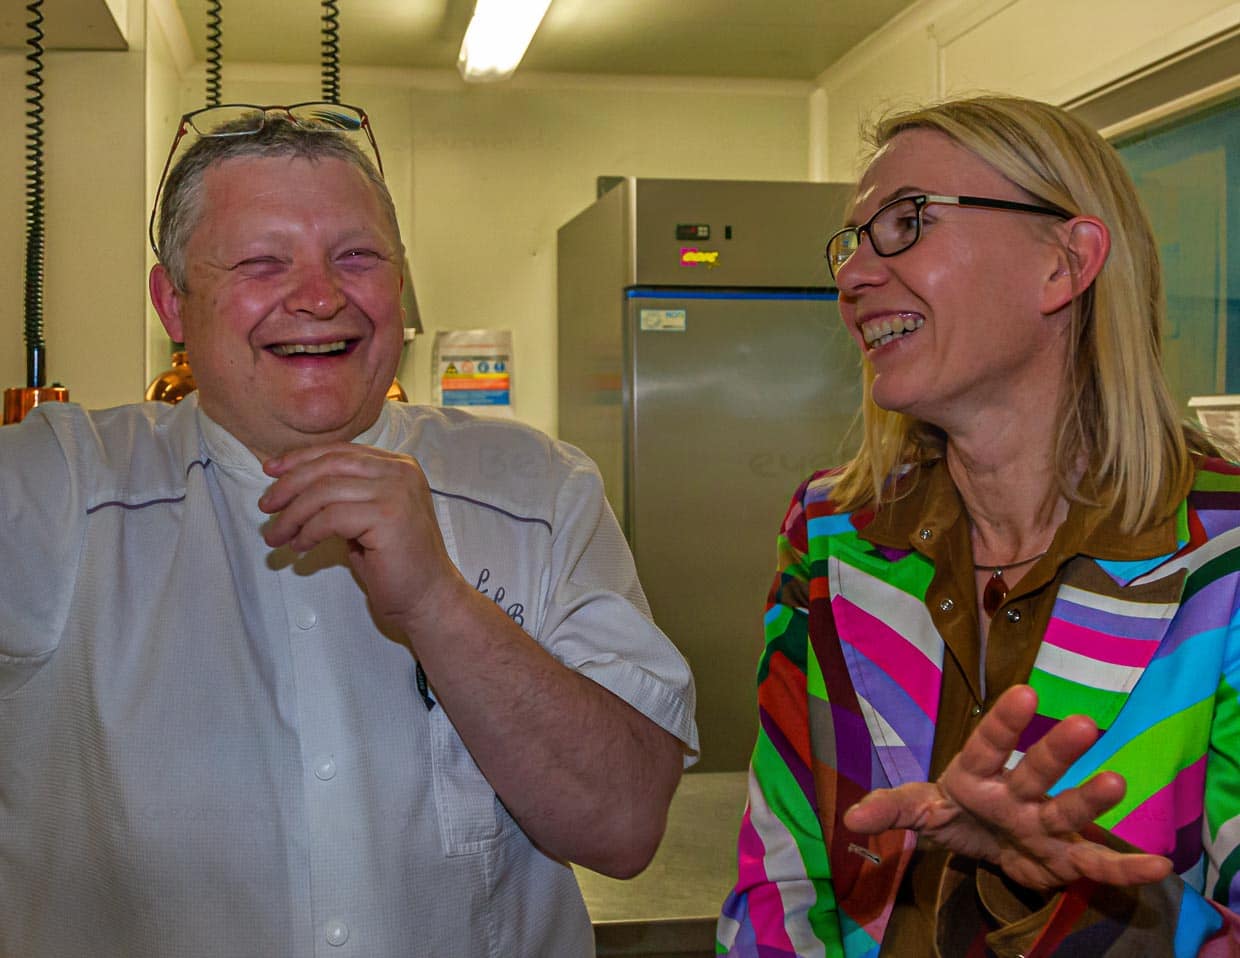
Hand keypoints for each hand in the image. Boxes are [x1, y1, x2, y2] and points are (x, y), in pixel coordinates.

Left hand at [259, 443, 464, 629]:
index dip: (301, 459)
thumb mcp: (367, 515)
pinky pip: (331, 517)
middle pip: (329, 465)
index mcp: (399, 466)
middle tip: (266, 507)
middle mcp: (400, 472)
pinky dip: (308, 532)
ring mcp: (397, 492)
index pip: (341, 451)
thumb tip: (291, 482)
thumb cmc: (394, 561)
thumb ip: (343, 493)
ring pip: (325, 491)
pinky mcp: (388, 516)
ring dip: (292, 515)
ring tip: (277, 536)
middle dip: (290, 485)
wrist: (427, 597)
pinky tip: (301, 546)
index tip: (271, 472)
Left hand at [842, 685, 1171, 891]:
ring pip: (1068, 810)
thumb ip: (892, 808)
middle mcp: (1016, 792)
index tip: (1025, 692)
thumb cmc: (955, 811)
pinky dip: (1125, 868)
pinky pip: (1094, 864)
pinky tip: (1157, 864)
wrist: (986, 845)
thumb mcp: (919, 808)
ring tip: (1117, 782)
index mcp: (976, 773)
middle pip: (1036, 769)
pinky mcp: (1062, 858)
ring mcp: (1043, 824)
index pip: (986, 743)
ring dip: (1091, 798)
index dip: (1003, 722)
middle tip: (1083, 723)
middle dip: (1055, 749)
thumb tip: (851, 819)